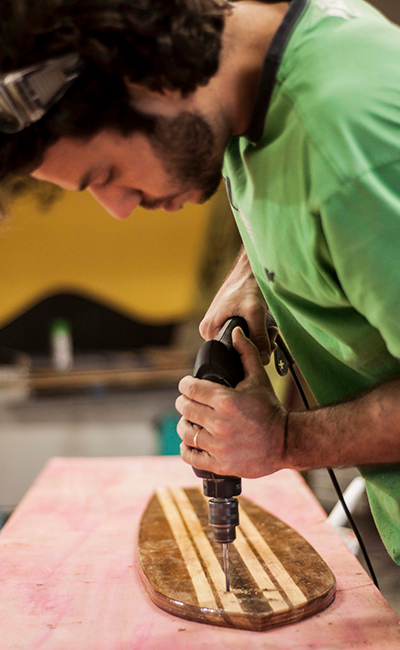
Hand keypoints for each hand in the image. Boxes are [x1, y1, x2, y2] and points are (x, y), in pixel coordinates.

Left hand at [176, 327, 286, 477]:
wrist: (286, 442)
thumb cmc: (270, 409)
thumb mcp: (259, 379)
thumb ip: (246, 353)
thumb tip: (236, 331)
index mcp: (226, 400)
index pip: (190, 388)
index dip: (185, 384)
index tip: (188, 385)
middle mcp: (220, 423)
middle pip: (185, 409)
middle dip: (185, 403)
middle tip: (189, 402)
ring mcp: (219, 446)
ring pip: (185, 432)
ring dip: (184, 425)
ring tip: (191, 421)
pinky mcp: (220, 464)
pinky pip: (190, 456)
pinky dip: (187, 448)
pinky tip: (192, 441)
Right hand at [200, 248, 277, 363]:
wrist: (250, 268)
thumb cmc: (247, 284)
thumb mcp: (255, 312)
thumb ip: (259, 337)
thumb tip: (263, 359)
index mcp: (209, 329)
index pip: (228, 354)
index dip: (248, 353)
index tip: (266, 347)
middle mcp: (211, 329)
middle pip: (236, 349)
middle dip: (257, 346)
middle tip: (272, 337)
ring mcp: (220, 325)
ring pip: (242, 343)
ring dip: (259, 340)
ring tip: (270, 329)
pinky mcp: (229, 322)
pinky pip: (243, 335)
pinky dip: (256, 333)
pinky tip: (266, 327)